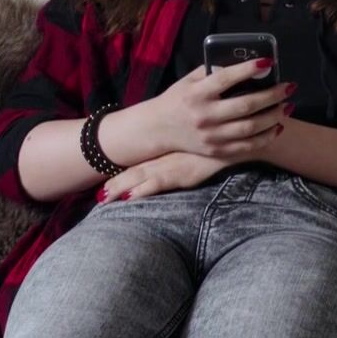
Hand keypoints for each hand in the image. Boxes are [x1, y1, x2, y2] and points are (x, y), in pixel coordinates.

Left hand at [96, 151, 232, 202]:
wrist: (238, 139)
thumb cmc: (218, 140)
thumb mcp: (195, 142)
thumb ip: (182, 146)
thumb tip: (173, 154)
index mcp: (166, 148)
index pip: (138, 161)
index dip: (120, 171)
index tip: (103, 180)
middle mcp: (165, 156)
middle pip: (133, 170)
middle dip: (115, 183)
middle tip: (99, 195)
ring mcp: (172, 164)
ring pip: (140, 177)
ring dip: (121, 188)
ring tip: (105, 198)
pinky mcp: (183, 174)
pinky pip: (158, 183)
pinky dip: (143, 190)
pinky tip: (130, 197)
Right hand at [144, 59, 292, 159]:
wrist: (159, 129)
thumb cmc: (177, 99)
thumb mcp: (188, 81)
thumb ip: (212, 72)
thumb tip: (242, 65)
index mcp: (196, 94)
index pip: (225, 78)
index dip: (248, 69)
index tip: (268, 63)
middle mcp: (204, 115)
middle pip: (245, 105)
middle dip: (272, 95)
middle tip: (289, 87)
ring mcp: (211, 136)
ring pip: (251, 127)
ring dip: (274, 116)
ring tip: (288, 106)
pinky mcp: (216, 151)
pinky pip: (247, 146)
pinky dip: (266, 137)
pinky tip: (277, 126)